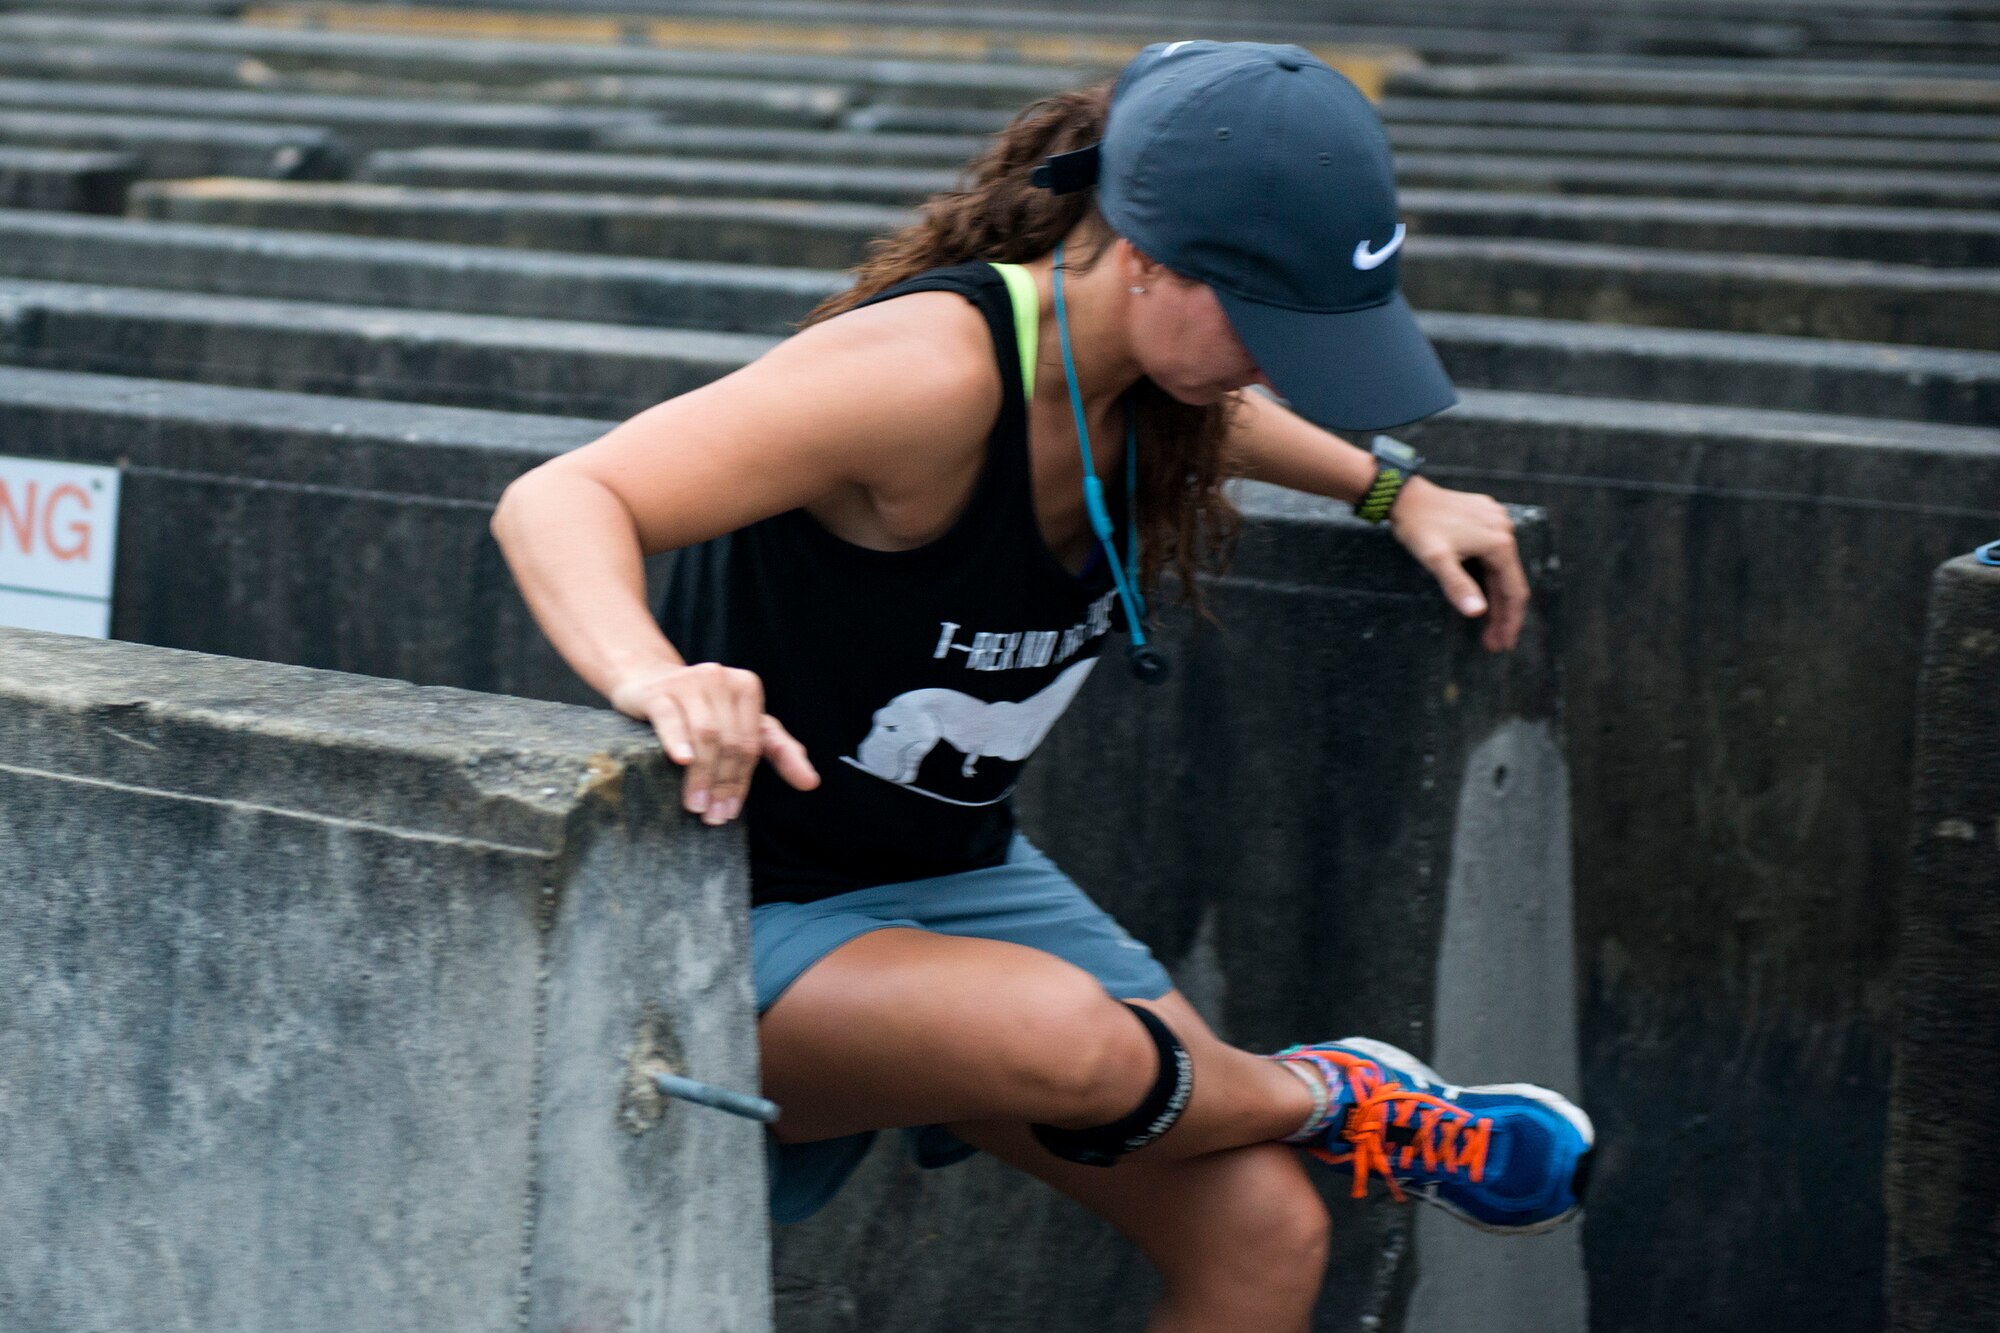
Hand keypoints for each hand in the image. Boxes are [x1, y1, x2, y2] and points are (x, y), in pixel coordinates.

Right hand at [609, 663, 819, 824]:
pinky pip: (672, 719)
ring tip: (696, 805)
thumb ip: (779, 749)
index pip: (751, 744)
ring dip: (702, 775)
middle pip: (730, 742)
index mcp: (747, 688)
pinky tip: (682, 760)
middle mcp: (722, 679)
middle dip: (723, 784)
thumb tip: (811, 783)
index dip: (742, 782)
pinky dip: (678, 740)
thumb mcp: (743, 724)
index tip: (731, 812)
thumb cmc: (701, 709)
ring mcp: (690, 682)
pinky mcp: (660, 691)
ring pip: (705, 735)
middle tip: (712, 815)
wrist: (648, 681)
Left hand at [1386, 476, 1529, 652]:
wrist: (1405, 496)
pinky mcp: (1487, 516)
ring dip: (1496, 597)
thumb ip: (1457, 586)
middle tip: (1494, 644)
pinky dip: (1491, 576)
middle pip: (1509, 581)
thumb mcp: (1436, 560)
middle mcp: (1505, 530)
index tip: (1503, 645)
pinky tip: (1484, 592)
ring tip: (1489, 627)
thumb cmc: (1418, 527)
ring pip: (1502, 568)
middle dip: (1502, 615)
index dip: (1509, 621)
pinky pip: (1495, 553)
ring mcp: (1497, 521)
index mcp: (1498, 543)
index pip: (1512, 591)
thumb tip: (1476, 613)